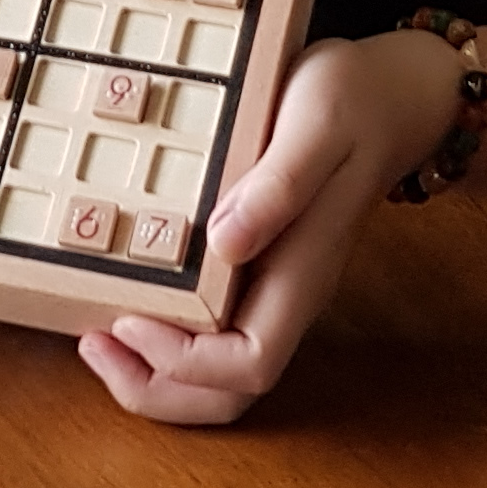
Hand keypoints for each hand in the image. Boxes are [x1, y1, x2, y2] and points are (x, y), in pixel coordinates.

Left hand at [76, 29, 461, 425]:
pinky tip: (128, 300)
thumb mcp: (316, 123)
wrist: (394, 93)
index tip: (130, 318)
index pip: (250, 364)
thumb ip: (278, 185)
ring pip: (221, 376)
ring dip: (157, 375)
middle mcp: (289, 295)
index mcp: (303, 272)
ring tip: (97, 338)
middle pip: (231, 393)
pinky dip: (165, 340)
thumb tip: (224, 242)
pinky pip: (213, 335)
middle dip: (158, 389)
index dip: (185, 361)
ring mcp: (274, 287)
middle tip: (92, 345)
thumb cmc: (355, 100)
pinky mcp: (258, 268)